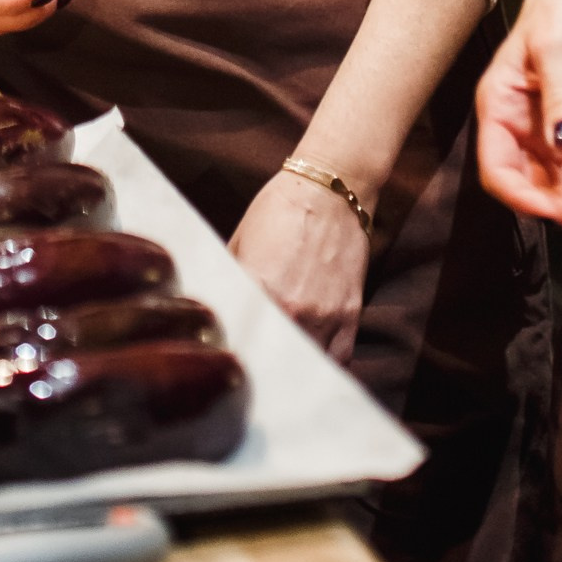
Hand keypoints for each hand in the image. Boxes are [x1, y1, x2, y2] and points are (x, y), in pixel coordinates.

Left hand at [229, 168, 370, 359]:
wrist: (332, 188)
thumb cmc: (281, 207)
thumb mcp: (240, 238)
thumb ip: (229, 277)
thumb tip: (212, 305)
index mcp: (259, 286)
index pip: (237, 334)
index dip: (228, 345)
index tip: (221, 355)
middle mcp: (293, 308)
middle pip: (269, 358)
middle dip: (257, 363)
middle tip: (247, 368)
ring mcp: (324, 315)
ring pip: (302, 364)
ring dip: (288, 368)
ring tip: (275, 372)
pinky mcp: (349, 314)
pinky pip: (338, 358)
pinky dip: (323, 365)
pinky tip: (308, 364)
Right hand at [476, 0, 561, 230]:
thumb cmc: (560, 10)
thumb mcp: (556, 49)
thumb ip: (560, 98)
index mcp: (499, 110)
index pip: (498, 170)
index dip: (522, 198)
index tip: (555, 210)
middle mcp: (519, 129)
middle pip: (530, 187)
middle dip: (559, 207)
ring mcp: (547, 134)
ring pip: (556, 186)